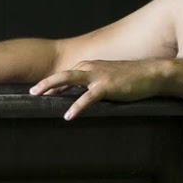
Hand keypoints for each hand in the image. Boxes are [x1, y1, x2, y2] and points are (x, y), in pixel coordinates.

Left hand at [29, 59, 169, 120]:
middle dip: (44, 83)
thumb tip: (77, 96)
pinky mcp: (107, 87)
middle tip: (30, 92)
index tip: (38, 94)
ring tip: (38, 96)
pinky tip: (68, 116)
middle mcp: (90, 68)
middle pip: (61, 75)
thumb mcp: (107, 79)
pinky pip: (87, 98)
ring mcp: (98, 76)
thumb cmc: (130, 78)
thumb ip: (91, 85)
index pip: (65, 76)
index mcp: (89, 67)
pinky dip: (76, 106)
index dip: (51, 85)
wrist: (152, 74)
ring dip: (51, 87)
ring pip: (69, 79)